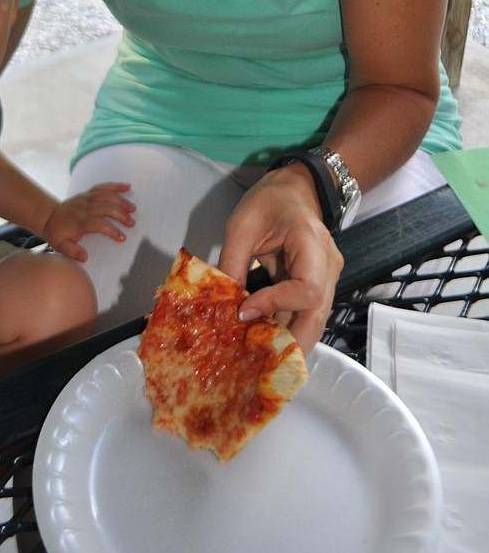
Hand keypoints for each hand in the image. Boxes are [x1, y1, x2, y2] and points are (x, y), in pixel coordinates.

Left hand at [41, 183, 134, 261]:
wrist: (49, 216)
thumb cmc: (58, 233)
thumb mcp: (60, 246)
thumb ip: (71, 252)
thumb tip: (85, 257)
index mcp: (79, 221)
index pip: (98, 224)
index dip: (111, 230)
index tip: (122, 237)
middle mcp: (84, 207)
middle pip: (105, 207)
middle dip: (120, 214)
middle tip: (132, 223)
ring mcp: (86, 198)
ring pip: (106, 196)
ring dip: (120, 200)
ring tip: (133, 209)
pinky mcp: (88, 193)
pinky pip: (102, 187)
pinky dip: (115, 186)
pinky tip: (127, 186)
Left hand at [217, 166, 342, 353]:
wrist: (296, 189)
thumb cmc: (269, 201)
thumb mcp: (242, 225)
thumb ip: (233, 262)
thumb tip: (224, 306)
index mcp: (313, 245)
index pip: (306, 290)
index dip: (276, 306)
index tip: (243, 310)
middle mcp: (328, 268)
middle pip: (317, 318)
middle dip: (288, 344)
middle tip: (254, 363)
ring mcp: (327, 279)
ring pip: (313, 322)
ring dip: (286, 341)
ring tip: (254, 357)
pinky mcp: (318, 287)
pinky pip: (305, 314)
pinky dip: (285, 330)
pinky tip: (261, 341)